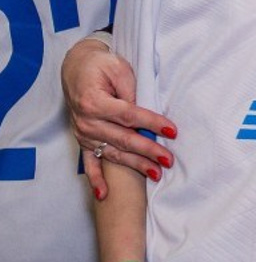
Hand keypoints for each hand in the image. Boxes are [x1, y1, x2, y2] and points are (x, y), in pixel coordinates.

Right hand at [61, 38, 173, 196]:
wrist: (77, 68)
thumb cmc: (102, 67)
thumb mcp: (120, 70)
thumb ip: (132, 92)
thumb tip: (148, 113)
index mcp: (94, 101)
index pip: (129, 116)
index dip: (152, 123)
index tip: (172, 131)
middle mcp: (86, 120)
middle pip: (123, 138)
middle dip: (148, 150)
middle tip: (168, 160)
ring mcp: (83, 133)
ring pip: (113, 153)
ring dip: (134, 165)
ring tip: (156, 173)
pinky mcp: (83, 140)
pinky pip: (89, 163)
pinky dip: (96, 180)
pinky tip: (104, 195)